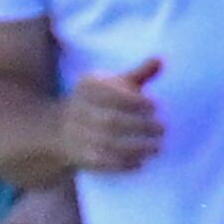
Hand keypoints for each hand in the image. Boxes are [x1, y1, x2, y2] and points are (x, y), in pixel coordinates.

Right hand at [56, 53, 164, 173]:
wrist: (60, 131)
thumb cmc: (99, 103)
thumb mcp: (114, 85)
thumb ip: (138, 74)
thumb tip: (161, 59)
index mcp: (87, 88)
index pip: (110, 94)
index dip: (134, 100)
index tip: (156, 105)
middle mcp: (80, 110)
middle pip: (111, 121)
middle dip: (141, 125)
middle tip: (163, 128)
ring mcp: (80, 135)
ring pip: (110, 143)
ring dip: (138, 147)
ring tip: (159, 146)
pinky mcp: (84, 157)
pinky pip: (106, 162)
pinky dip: (126, 163)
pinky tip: (143, 161)